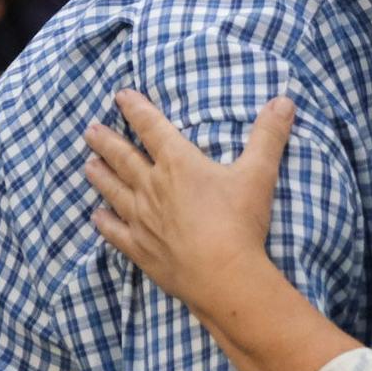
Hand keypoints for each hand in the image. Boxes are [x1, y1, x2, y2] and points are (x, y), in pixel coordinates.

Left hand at [84, 90, 295, 312]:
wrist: (221, 274)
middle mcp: (152, 187)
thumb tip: (284, 100)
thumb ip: (269, 135)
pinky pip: (115, 232)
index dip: (136, 109)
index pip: (152, 128)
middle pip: (123, 158)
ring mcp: (142, 219)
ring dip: (100, 176)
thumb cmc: (239, 221)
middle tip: (90, 130)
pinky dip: (104, 222)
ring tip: (87, 164)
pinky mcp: (140, 248)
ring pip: (113, 191)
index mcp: (178, 164)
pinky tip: (96, 216)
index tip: (120, 96)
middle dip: (107, 141)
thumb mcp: (259, 173)